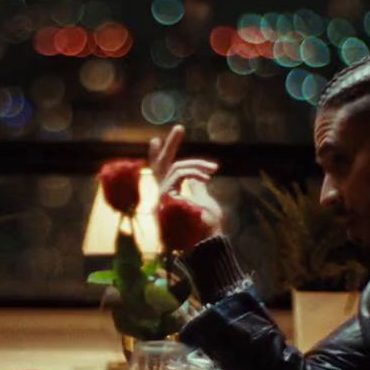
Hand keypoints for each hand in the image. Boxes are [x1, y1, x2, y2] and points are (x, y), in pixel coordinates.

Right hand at [148, 124, 223, 239]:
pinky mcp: (166, 196)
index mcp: (171, 195)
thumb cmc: (207, 226)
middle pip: (161, 165)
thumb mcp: (203, 202)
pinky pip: (178, 174)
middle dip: (170, 145)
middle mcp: (163, 194)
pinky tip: (206, 176)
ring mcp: (163, 196)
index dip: (159, 155)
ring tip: (213, 169)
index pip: (162, 172)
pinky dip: (193, 171)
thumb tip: (198, 178)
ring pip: (176, 167)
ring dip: (196, 165)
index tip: (157, 140)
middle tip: (180, 127)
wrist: (208, 241)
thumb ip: (197, 188)